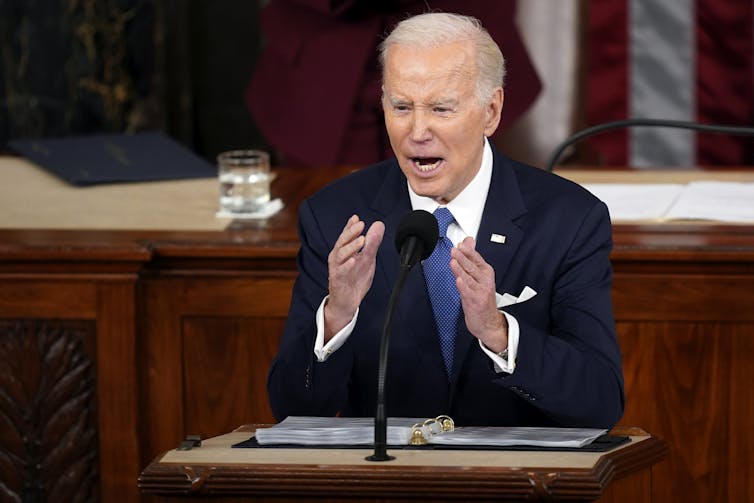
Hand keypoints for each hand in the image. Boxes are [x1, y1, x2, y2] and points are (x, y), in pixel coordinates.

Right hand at [324, 215, 384, 339]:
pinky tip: (353, 260)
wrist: (348, 301)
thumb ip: (372, 242)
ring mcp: (336, 269)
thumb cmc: (355, 278)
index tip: (357, 218)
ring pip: (340, 255)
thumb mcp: (367, 258)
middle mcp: (338, 258)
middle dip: (351, 232)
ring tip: (361, 240)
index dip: (350, 226)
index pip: (346, 235)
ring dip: (351, 247)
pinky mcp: (337, 280)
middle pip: (342, 242)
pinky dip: (346, 266)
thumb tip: (378, 224)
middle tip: (360, 225)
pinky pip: (340, 272)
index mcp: (344, 251)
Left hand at [450, 237, 507, 351]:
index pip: (477, 259)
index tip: (461, 244)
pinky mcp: (475, 302)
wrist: (488, 322)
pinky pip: (468, 292)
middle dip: (463, 258)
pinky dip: (463, 286)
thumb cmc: (482, 298)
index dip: (469, 251)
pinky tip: (458, 280)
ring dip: (460, 269)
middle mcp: (485, 281)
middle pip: (472, 267)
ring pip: (469, 278)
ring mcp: (480, 292)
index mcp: (486, 273)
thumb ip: (470, 259)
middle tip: (455, 250)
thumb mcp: (478, 277)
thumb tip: (468, 242)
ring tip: (453, 261)